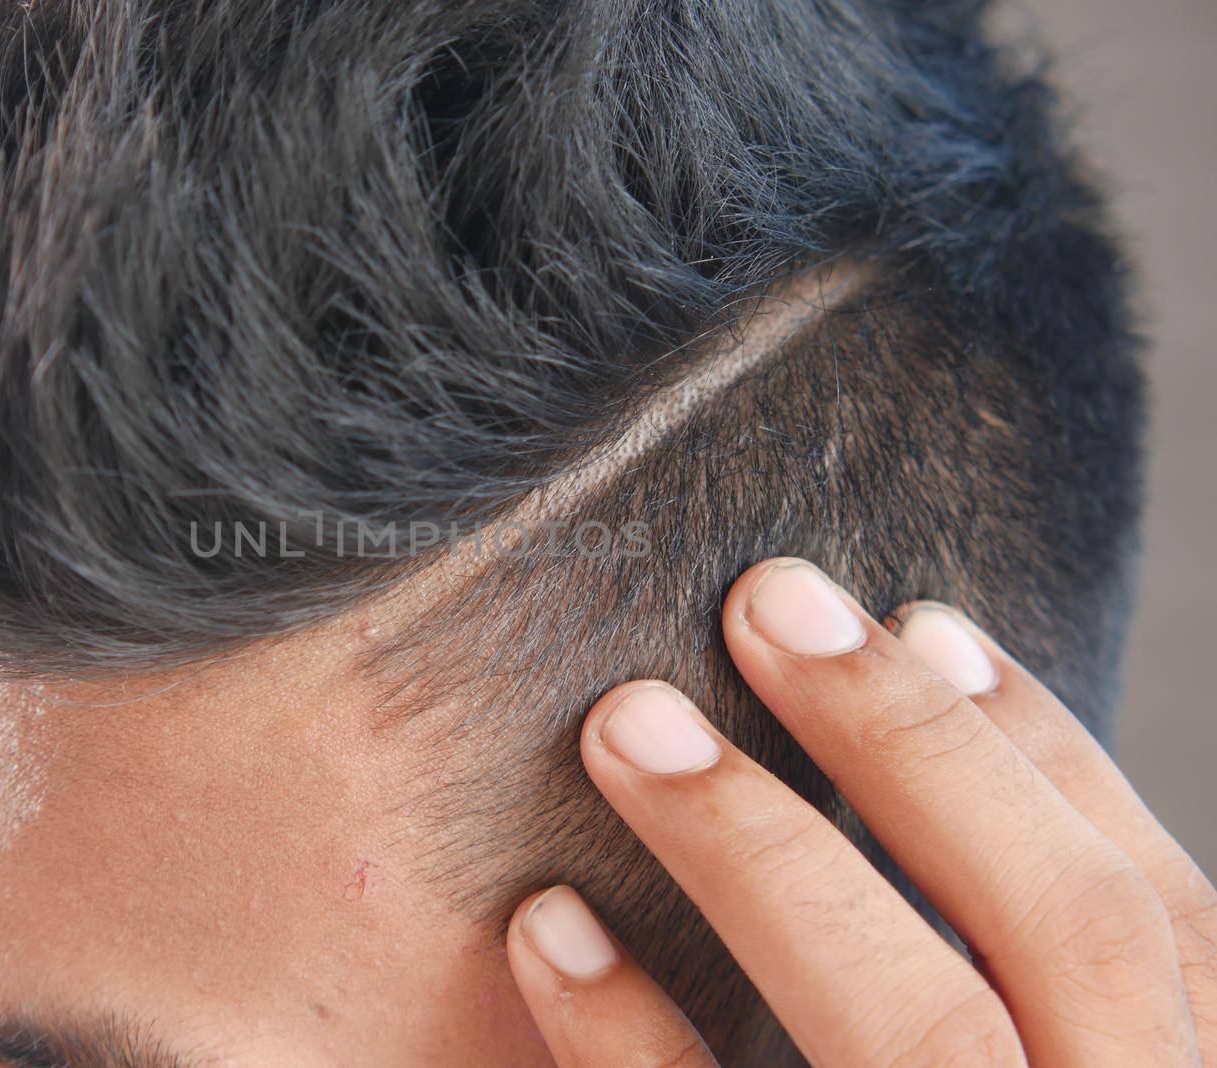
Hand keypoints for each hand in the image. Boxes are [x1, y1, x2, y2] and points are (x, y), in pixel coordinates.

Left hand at [506, 558, 1214, 1066]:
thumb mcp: (1045, 1050)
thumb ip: (1024, 977)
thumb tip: (922, 703)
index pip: (1157, 920)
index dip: (1048, 755)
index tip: (924, 621)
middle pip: (1065, 930)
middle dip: (911, 745)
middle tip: (763, 599)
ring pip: (915, 1030)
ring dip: (760, 851)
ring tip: (625, 720)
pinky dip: (628, 1041)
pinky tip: (549, 927)